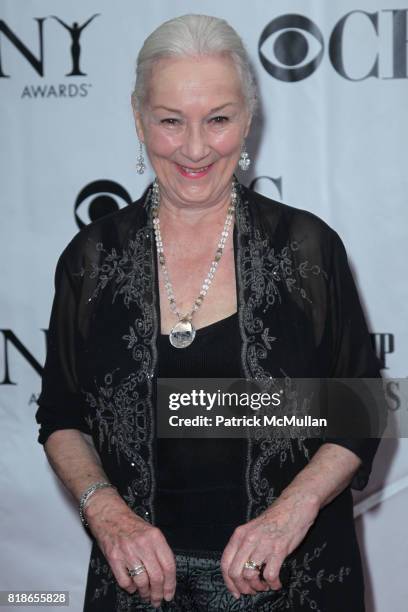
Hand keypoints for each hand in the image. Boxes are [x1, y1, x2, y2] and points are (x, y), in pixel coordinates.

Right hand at [84, 490, 175, 607]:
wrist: (109, 515)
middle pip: (156, 577)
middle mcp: (143, 544)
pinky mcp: (114, 558)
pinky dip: (130, 588)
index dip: (171, 583)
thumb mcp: (150, 531)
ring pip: (142, 582)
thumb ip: (159, 549)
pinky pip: (125, 581)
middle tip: (158, 599)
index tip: (170, 593)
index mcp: (155, 537)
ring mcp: (128, 552)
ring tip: (145, 594)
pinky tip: (132, 586)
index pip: (168, 565)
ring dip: (145, 593)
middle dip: (158, 593)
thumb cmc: (129, 523)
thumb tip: (166, 573)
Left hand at [220, 491, 318, 597]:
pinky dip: (273, 584)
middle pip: (235, 572)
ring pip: (250, 575)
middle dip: (242, 587)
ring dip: (257, 587)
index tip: (235, 592)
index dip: (228, 582)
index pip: (225, 562)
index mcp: (239, 534)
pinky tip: (277, 583)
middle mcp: (248, 539)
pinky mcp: (279, 549)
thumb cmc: (274, 519)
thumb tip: (238, 569)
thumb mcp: (252, 528)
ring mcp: (263, 544)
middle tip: (251, 591)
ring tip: (264, 585)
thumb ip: (244, 545)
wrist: (294, 507)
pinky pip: (271, 575)